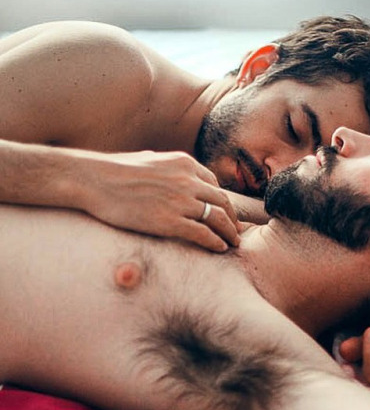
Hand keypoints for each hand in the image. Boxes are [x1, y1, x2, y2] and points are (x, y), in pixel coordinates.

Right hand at [82, 151, 240, 251]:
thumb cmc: (116, 171)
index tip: (226, 213)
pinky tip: (219, 248)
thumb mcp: (151, 160)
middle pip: (222, 202)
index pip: (214, 184)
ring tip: (233, 242)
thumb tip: (179, 179)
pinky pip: (202, 234)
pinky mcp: (170, 221)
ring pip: (218, 219)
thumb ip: (172, 170)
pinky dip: (215, 242)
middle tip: (236, 231)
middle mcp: (188, 181)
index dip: (223, 201)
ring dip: (229, 233)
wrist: (93, 179)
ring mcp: (181, 201)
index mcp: (184, 163)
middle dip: (232, 218)